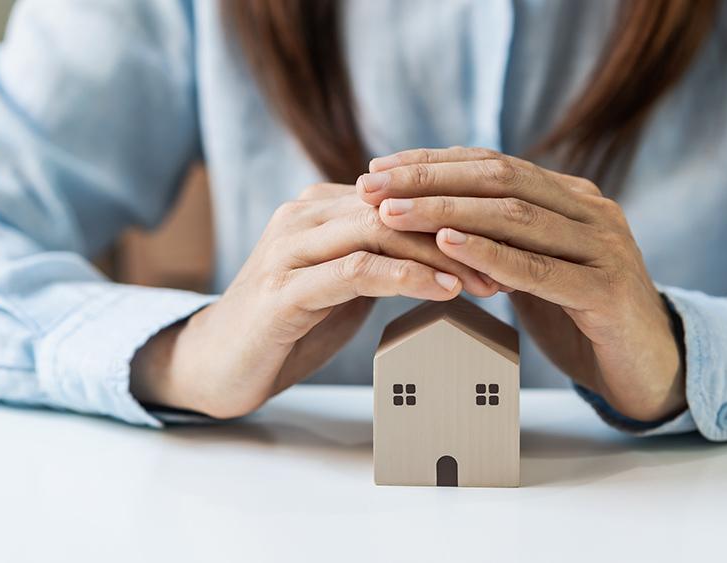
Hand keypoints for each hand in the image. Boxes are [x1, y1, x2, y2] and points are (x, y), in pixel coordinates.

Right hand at [131, 183, 495, 418]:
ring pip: (380, 231)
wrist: (217, 362)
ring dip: (441, 255)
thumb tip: (447, 251)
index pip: (401, 196)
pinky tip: (443, 292)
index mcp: (322, 207)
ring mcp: (290, 249)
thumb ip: (381, 255)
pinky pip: (356, 271)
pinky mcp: (283, 290)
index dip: (456, 216)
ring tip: (486, 282)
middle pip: (397, 207)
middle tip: (509, 264)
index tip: (505, 243)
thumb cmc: (289, 324)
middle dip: (458, 235)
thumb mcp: (343, 281)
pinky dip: (405, 277)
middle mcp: (304, 215)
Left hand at [357, 148, 685, 421]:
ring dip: (446, 211)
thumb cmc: (584, 318)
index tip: (378, 168)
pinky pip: (540, 268)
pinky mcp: (607, 289)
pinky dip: (490, 253)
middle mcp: (591, 210)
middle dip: (429, 178)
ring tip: (392, 213)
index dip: (433, 162)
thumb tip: (435, 222)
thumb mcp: (539, 268)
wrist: (649, 368)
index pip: (494, 163)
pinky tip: (447, 243)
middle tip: (372, 184)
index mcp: (572, 198)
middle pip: (501, 177)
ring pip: (515, 215)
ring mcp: (604, 246)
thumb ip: (504, 240)